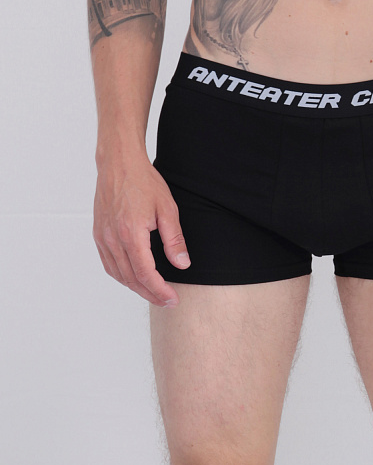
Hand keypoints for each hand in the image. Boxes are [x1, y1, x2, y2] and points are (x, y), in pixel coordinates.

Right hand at [93, 154, 190, 307]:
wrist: (119, 163)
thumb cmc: (144, 182)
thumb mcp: (167, 209)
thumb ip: (174, 239)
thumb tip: (182, 264)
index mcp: (130, 233)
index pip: (144, 273)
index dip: (159, 290)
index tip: (172, 299)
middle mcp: (112, 239)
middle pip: (130, 278)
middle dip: (150, 294)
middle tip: (167, 301)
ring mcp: (102, 237)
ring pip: (118, 274)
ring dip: (136, 288)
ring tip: (154, 293)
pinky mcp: (98, 234)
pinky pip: (108, 263)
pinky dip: (121, 276)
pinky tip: (134, 278)